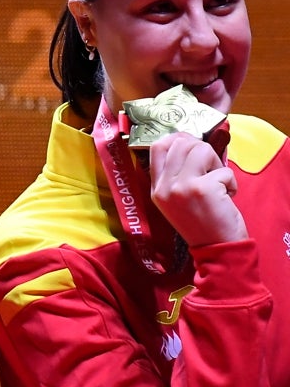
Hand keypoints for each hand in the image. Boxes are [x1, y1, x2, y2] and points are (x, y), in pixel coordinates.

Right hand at [148, 131, 245, 245]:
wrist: (215, 248)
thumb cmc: (201, 222)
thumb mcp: (176, 199)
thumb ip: (175, 175)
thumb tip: (189, 144)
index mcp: (156, 188)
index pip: (157, 147)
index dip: (178, 139)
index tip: (193, 145)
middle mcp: (164, 186)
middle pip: (182, 143)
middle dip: (202, 150)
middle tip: (210, 169)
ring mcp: (181, 187)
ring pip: (201, 149)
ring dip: (217, 163)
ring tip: (218, 182)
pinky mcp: (202, 189)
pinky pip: (223, 169)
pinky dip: (231, 181)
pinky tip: (227, 196)